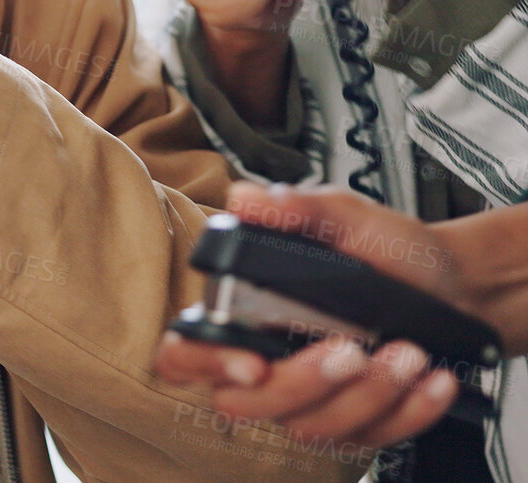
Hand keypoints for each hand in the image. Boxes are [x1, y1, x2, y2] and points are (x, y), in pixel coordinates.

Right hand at [154, 182, 476, 449]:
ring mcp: (310, 401)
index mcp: (244, 314)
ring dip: (366, 395)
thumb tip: (246, 200)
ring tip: (408, 352)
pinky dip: (407, 411)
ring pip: (312, 427)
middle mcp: (267, 364)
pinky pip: (370, 438)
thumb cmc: (387, 249)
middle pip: (246, 404)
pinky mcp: (357, 425)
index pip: (184, 354)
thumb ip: (296, 207)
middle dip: (302, 383)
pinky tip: (431, 379)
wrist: (452, 280)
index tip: (250, 363)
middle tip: (351, 349)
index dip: (202, 364)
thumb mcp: (347, 217)